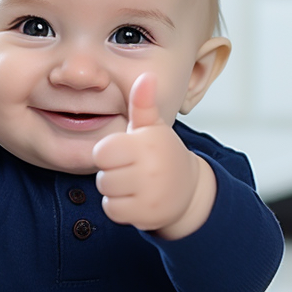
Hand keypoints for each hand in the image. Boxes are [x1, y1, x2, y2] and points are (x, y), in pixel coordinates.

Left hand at [93, 74, 206, 234]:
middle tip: (131, 169)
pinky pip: (114, 211)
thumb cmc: (162, 153)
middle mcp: (150, 170)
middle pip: (102, 175)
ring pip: (107, 193)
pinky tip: (136, 199)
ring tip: (134, 183)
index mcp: (147, 144)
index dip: (110, 152)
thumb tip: (146, 76)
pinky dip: (120, 207)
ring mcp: (150, 195)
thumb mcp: (154, 127)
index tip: (126, 152)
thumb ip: (143, 104)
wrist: (189, 190)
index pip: (102, 152)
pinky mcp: (147, 216)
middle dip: (112, 172)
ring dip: (115, 190)